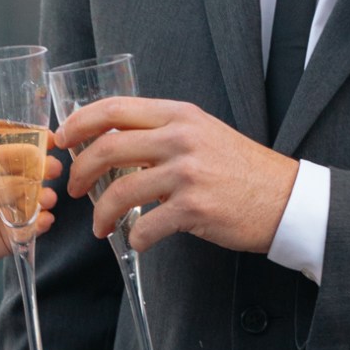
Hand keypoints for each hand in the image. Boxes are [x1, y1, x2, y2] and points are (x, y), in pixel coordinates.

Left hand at [0, 149, 60, 281]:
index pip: (10, 152)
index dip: (30, 145)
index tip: (49, 139)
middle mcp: (0, 186)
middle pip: (29, 174)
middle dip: (44, 169)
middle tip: (52, 169)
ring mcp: (8, 211)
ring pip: (34, 200)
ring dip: (45, 197)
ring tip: (47, 198)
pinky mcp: (11, 235)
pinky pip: (31, 228)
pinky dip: (41, 223)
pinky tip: (44, 220)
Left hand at [58, 97, 297, 254]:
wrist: (287, 199)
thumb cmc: (241, 170)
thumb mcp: (203, 134)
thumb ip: (163, 133)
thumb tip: (114, 143)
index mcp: (180, 115)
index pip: (115, 108)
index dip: (80, 122)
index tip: (63, 138)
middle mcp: (181, 138)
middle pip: (107, 149)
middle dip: (81, 172)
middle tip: (76, 189)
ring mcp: (187, 173)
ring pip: (120, 192)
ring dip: (101, 214)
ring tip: (100, 226)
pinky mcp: (195, 208)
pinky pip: (146, 226)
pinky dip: (135, 238)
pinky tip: (138, 241)